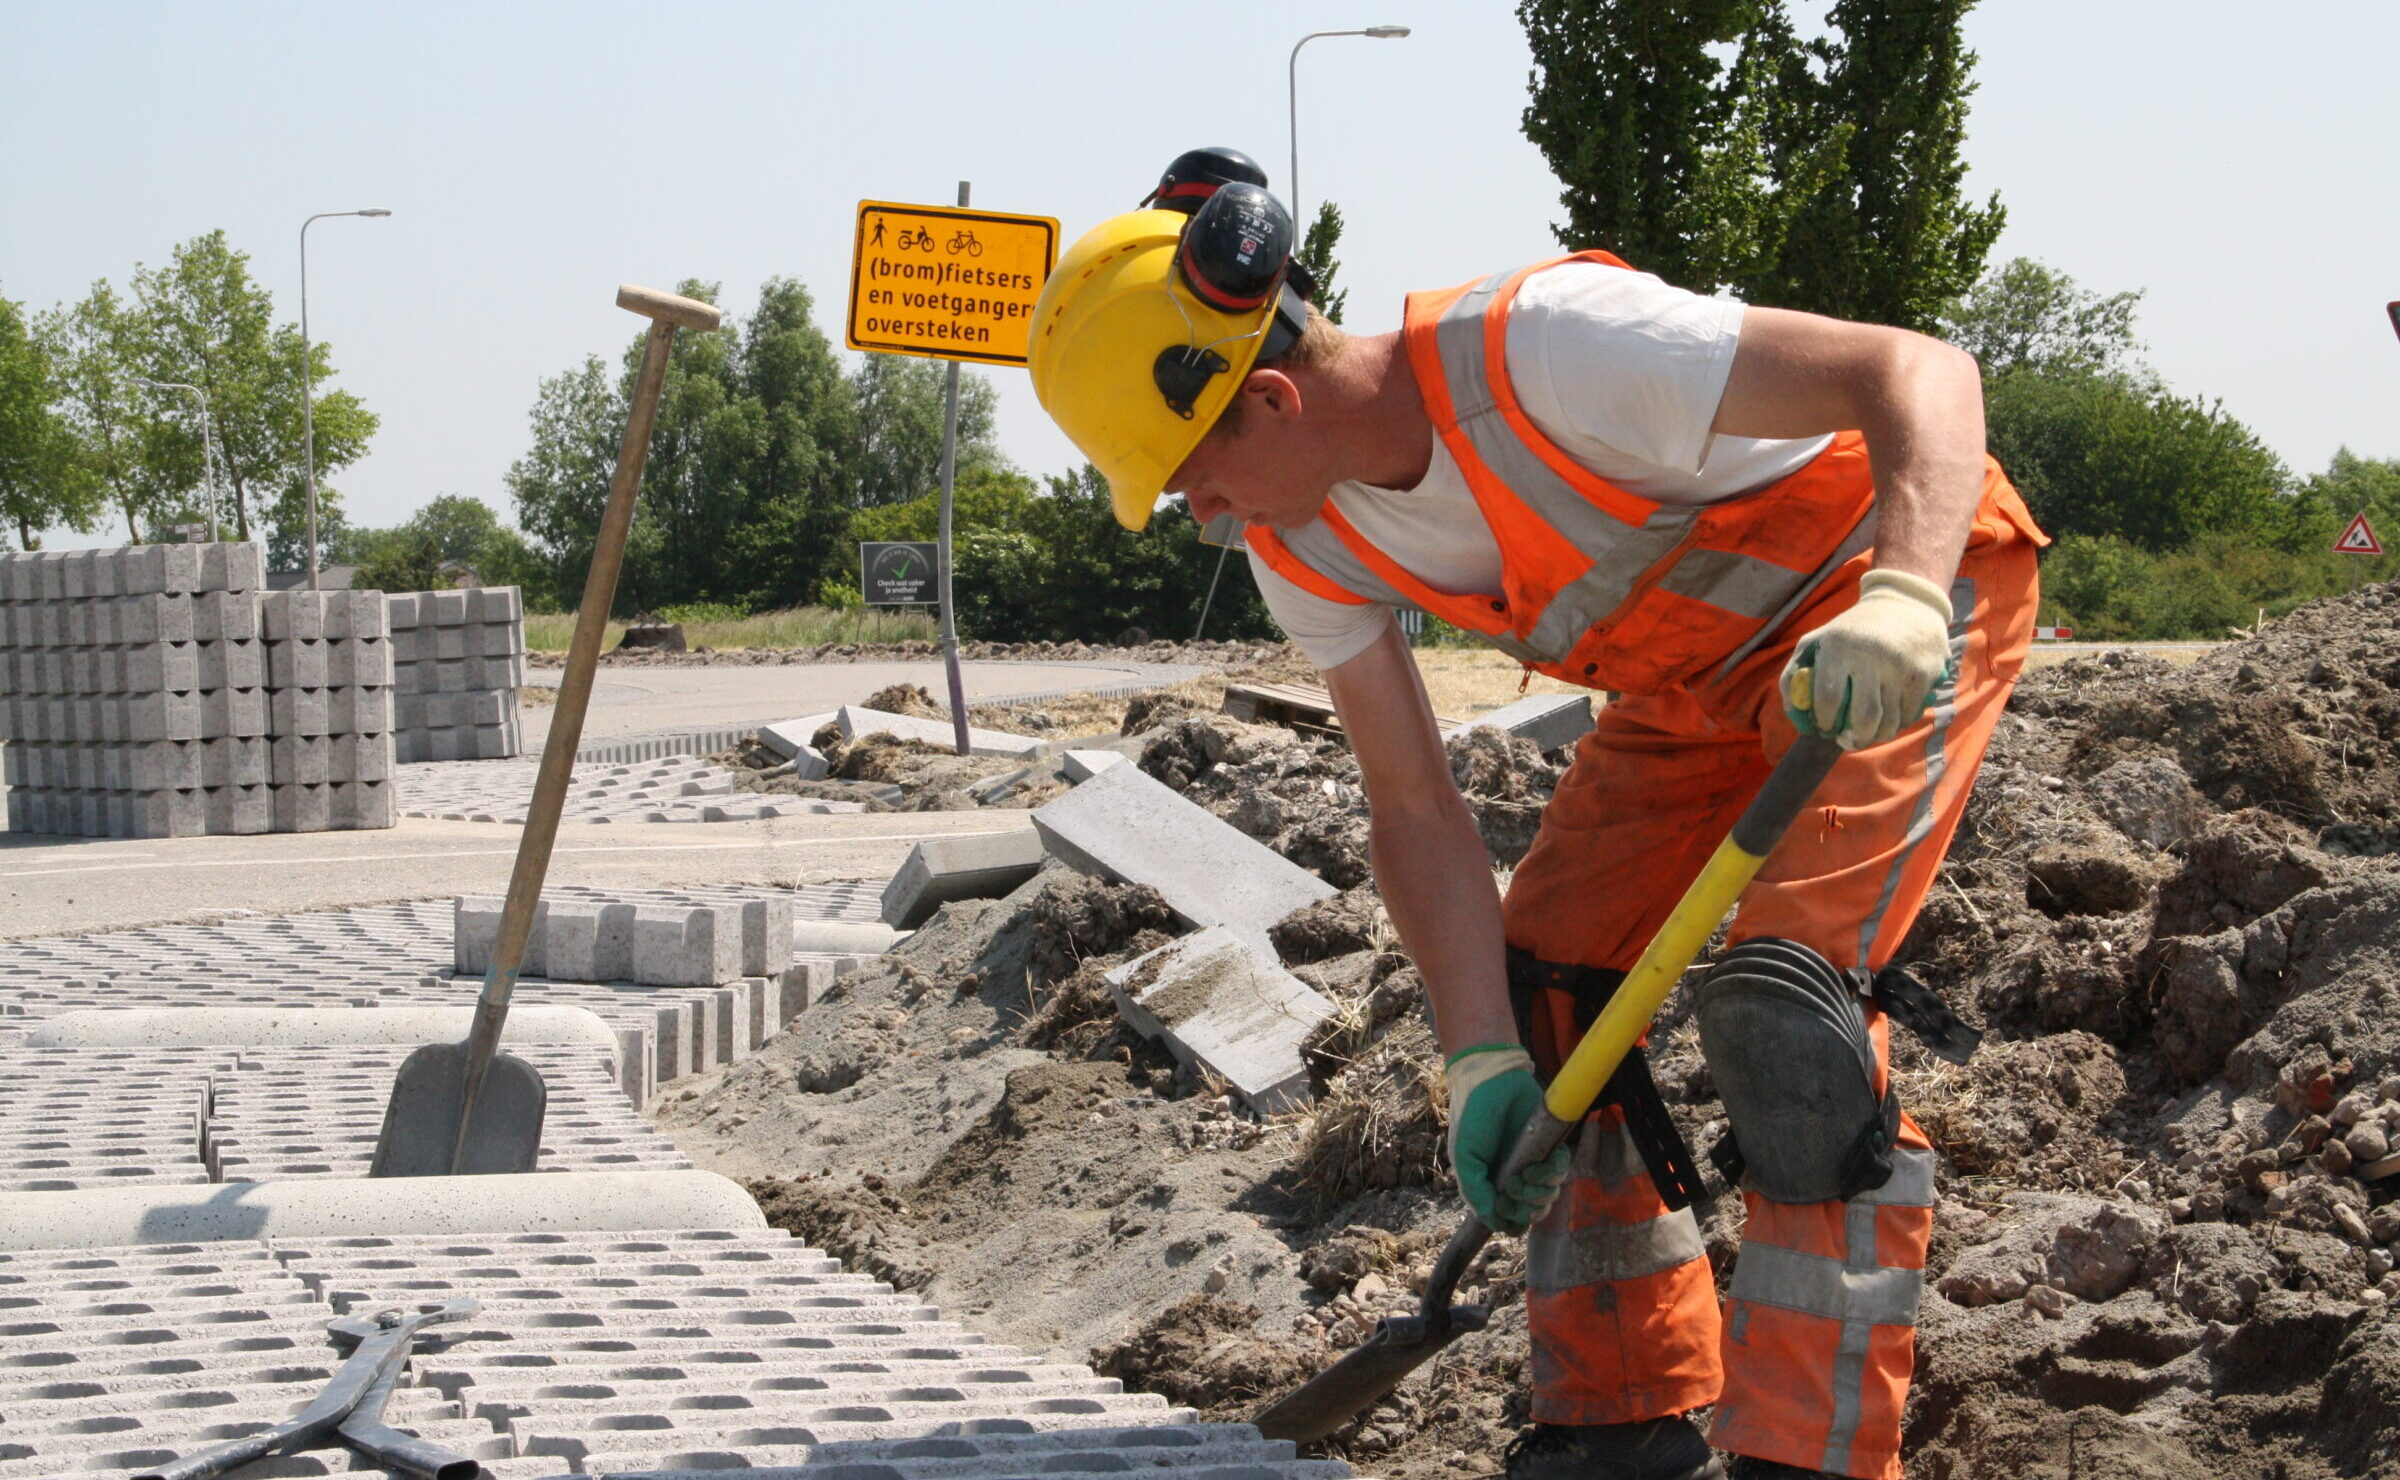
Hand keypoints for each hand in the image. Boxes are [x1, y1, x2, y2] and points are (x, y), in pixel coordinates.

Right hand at [1444, 1046, 1571, 1233]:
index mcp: (1492, 1184)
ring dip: (1540, 1192)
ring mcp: (1533, 1163)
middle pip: (1532, 1213)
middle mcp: (1514, 1177)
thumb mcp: (1465, 1159)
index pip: (1510, 1221)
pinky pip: (1562, 1172)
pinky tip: (1538, 1163)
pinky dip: (1554, 1173)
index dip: (1511, 1221)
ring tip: (1525, 1173)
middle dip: (1527, 1208)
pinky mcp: (1550, 1147)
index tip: (1504, 1205)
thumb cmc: (1472, 1118)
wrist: (1491, 1080)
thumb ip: (1476, 1193)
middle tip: (1515, 1186)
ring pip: (1549, 1197)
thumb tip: (1495, 1223)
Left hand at [1782, 569, 1955, 748]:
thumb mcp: (1817, 641)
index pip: (1827, 698)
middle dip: (1855, 739)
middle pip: (1864, 718)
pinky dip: (1898, 724)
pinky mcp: (1925, 673)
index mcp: (1839, 646)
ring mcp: (1901, 666)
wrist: (1906, 605)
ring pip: (1890, 722)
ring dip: (1877, 736)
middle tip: (1849, 742)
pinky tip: (1889, 718)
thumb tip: (1795, 713)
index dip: (1824, 721)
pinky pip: (1910, 714)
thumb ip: (1794, 675)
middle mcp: (1871, 655)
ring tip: (1868, 733)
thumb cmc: (1851, 631)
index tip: (1825, 727)